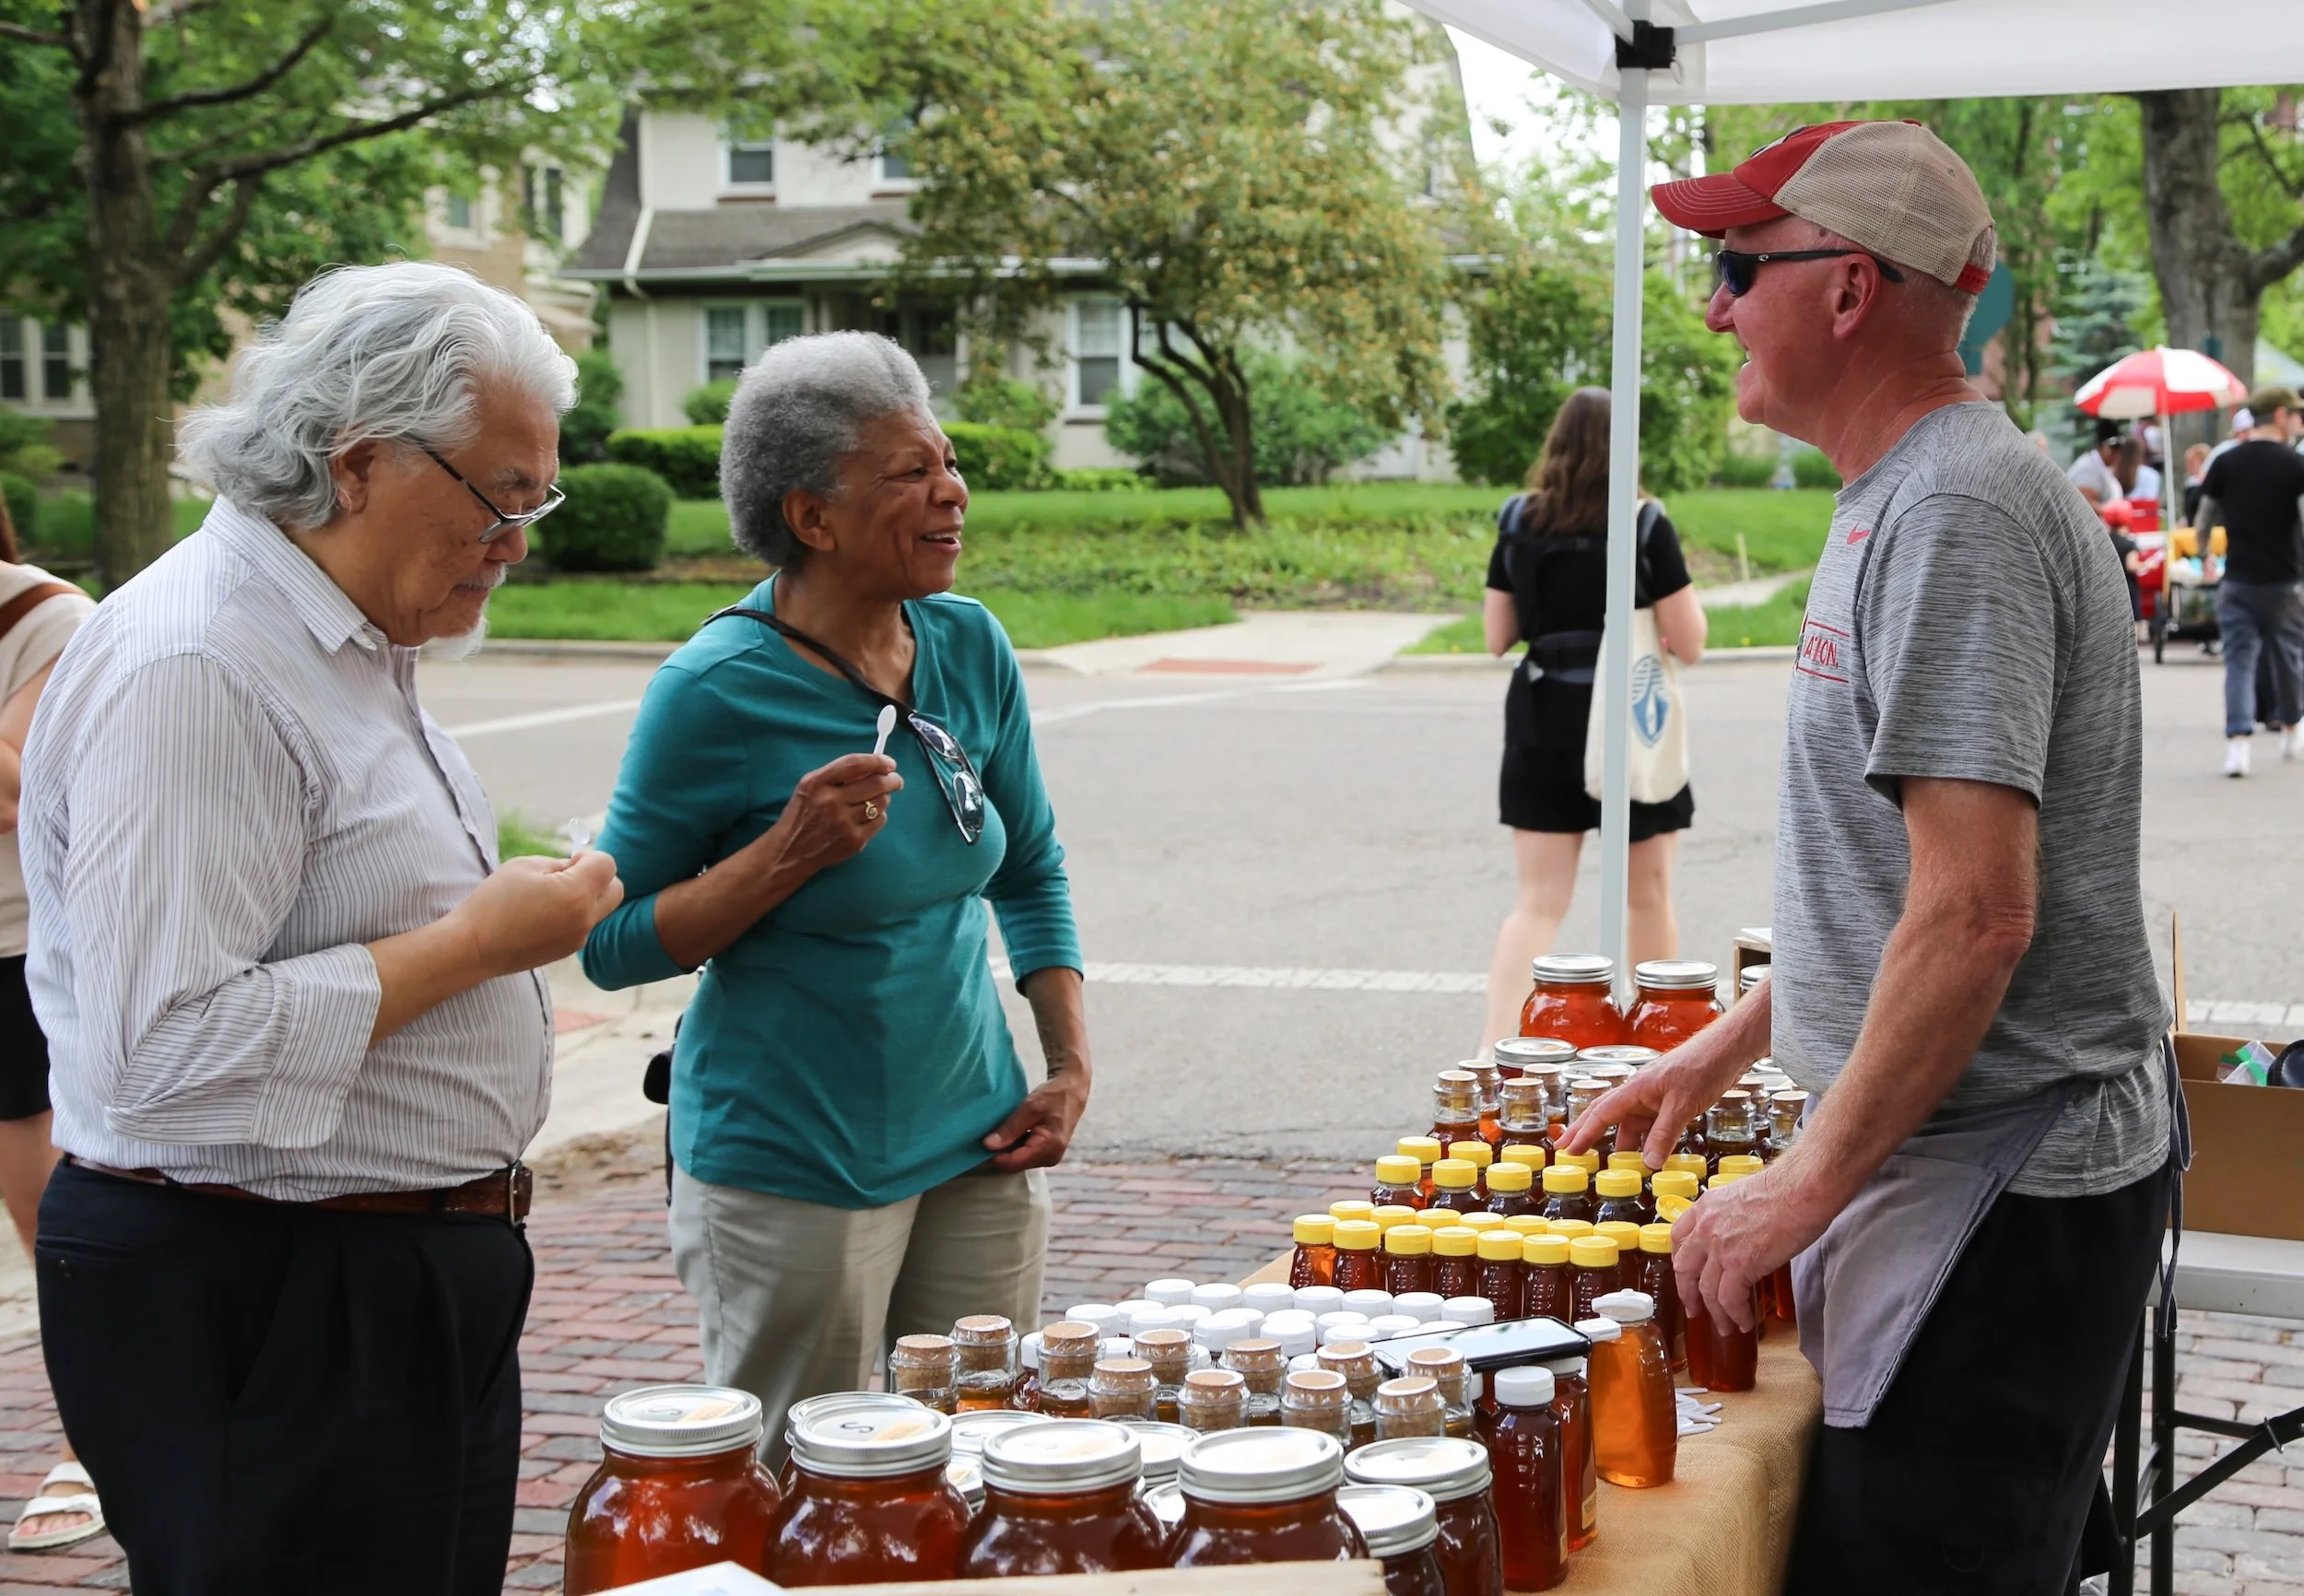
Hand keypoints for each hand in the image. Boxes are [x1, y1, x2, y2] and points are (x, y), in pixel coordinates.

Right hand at [451, 850, 624, 977]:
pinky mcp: (568, 951)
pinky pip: (584, 925)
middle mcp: (585, 919)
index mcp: (577, 893)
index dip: (590, 857)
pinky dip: (574, 914)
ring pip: (600, 908)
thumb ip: (559, 863)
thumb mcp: (525, 866)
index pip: (608, 865)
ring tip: (549, 896)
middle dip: (599, 877)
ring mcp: (578, 938)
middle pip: (615, 889)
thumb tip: (578, 866)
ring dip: (586, 896)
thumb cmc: (494, 901)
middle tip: (567, 875)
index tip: (569, 861)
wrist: (473, 947)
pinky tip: (543, 914)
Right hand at [760, 753, 902, 876]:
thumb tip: (873, 767)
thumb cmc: (802, 815)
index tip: (889, 763)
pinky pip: (879, 821)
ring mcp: (843, 823)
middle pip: (875, 783)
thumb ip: (837, 775)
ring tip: (876, 799)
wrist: (790, 851)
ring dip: (884, 798)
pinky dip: (878, 816)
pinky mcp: (854, 841)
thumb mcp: (809, 787)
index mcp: (817, 783)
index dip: (877, 761)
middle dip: (892, 779)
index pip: (854, 764)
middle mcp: (830, 801)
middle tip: (895, 780)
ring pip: (881, 802)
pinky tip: (868, 816)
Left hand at [981, 1069, 1088, 1172]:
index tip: (980, 1141)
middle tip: (988, 1133)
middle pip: (1015, 1164)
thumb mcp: (1031, 1107)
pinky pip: (1024, 1155)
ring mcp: (1049, 1157)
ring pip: (1018, 1160)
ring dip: (1006, 1148)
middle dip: (1000, 1152)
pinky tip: (1009, 1133)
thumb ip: (1010, 1127)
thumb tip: (988, 1145)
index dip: (994, 1155)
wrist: (1072, 1089)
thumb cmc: (1054, 1095)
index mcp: (1049, 1147)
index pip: (1013, 1163)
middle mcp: (1051, 1158)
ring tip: (999, 1131)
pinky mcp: (1046, 1153)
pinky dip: (1014, 1146)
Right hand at [1557, 1024, 1747, 1168]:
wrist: (1728, 1050)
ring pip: (1631, 1125)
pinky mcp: (1669, 1103)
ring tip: (1611, 1168)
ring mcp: (1654, 1098)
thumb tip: (1648, 1164)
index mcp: (1635, 1088)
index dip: (1583, 1133)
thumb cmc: (1704, 1066)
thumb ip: (1664, 1134)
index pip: (1601, 1113)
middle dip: (1586, 1134)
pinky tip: (1650, 1158)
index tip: (1567, 1150)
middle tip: (1568, 1152)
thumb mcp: (1683, 1104)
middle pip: (1606, 1116)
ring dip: (1622, 1145)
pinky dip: (1647, 1143)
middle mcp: (1639, 1093)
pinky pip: (1651, 1127)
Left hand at [1672, 1152, 1839, 1331]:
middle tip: (1695, 1309)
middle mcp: (1705, 1227)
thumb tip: (1740, 1237)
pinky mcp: (1740, 1265)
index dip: (1681, 1260)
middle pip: (1684, 1269)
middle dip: (1688, 1294)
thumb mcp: (1742, 1196)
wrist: (1803, 1189)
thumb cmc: (1786, 1189)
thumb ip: (1731, 1217)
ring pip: (1707, 1291)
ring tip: (1726, 1327)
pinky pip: (1730, 1300)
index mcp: (1705, 1207)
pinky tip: (1745, 1322)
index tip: (1686, 1275)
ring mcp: (1720, 1247)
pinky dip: (1737, 1315)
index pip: (1678, 1237)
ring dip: (1716, 1314)